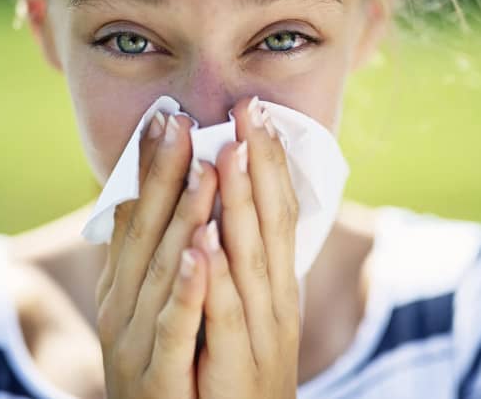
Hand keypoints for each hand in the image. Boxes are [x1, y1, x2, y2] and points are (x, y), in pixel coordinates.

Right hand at [94, 111, 217, 398]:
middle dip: (163, 175)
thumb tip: (157, 198)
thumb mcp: (151, 305)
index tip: (166, 119)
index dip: (149, 168)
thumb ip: (154, 257)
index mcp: (123, 287)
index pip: (135, 217)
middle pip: (145, 232)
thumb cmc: (167, 365)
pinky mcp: (158, 376)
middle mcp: (122, 307)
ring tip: (205, 169)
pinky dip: (188, 288)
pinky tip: (202, 252)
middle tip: (181, 123)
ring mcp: (136, 341)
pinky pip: (175, 327)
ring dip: (184, 218)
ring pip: (163, 271)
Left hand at [194, 97, 300, 398]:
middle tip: (249, 110)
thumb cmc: (235, 369)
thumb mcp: (246, 310)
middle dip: (260, 165)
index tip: (257, 115)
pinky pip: (223, 318)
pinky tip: (204, 244)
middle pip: (270, 225)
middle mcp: (274, 302)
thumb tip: (223, 213)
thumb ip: (240, 265)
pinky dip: (215, 280)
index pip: (276, 214)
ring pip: (250, 261)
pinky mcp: (232, 367)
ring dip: (241, 206)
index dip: (270, 164)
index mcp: (274, 286)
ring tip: (227, 154)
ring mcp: (258, 334)